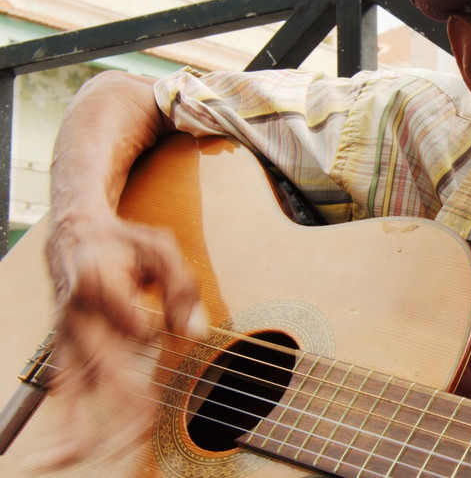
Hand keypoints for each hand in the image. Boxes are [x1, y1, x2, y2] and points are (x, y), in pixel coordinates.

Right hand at [37, 212, 205, 465]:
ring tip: (82, 461)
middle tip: (141, 431)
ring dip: (85, 427)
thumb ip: (183, 290)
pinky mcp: (66, 349)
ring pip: (77, 388)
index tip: (163, 330)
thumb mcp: (163, 249)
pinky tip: (58, 458)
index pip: (128, 322)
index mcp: (102, 283)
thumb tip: (195, 334)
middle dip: (122, 403)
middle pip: (102, 367)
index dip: (145, 330)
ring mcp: (68, 336)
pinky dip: (63, 423)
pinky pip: (64, 391)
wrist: (74, 232)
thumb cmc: (125, 242)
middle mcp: (79, 315)